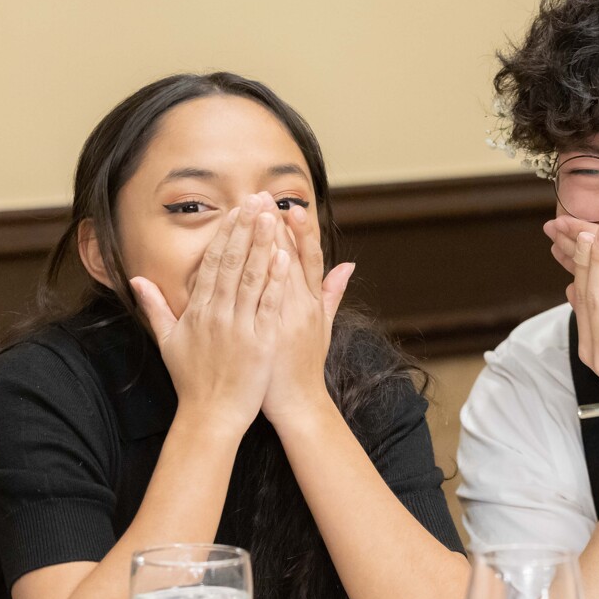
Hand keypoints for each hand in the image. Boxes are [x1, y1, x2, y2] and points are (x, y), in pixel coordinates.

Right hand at [130, 193, 290, 432]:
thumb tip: (137, 279)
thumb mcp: (167, 342)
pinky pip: (267, 306)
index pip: (212, 264)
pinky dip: (275, 281)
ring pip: (250, 278)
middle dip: (245, 229)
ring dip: (262, 245)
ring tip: (272, 217)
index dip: (226, 234)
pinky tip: (284, 257)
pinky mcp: (259, 343)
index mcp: (197, 311)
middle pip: (232, 263)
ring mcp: (238, 327)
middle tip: (257, 200)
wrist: (210, 416)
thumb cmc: (191, 380)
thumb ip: (155, 307)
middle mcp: (216, 315)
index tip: (237, 211)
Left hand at [261, 200, 354, 427]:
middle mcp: (299, 305)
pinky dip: (255, 278)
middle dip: (276, 227)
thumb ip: (332, 293)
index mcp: (312, 302)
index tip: (290, 206)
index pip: (307, 258)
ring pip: (272, 273)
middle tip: (265, 197)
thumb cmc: (306, 364)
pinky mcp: (263, 333)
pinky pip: (256, 300)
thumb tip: (348, 265)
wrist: (295, 401)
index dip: (300, 231)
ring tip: (254, 215)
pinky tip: (250, 256)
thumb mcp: (325, 326)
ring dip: (262, 243)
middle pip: (287, 257)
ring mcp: (280, 318)